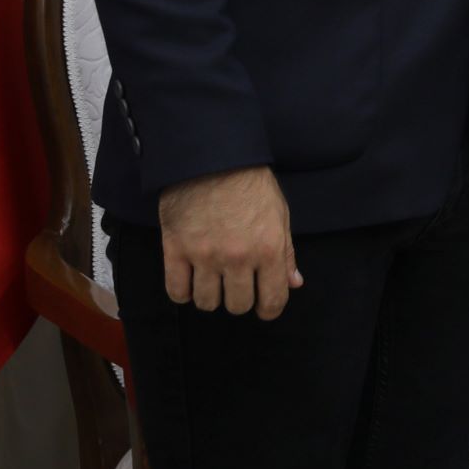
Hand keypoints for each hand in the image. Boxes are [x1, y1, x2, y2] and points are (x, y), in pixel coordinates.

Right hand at [159, 166, 301, 317]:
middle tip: (236, 285)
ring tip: (212, 280)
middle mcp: (238, 258)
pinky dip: (183, 292)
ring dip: (211, 296)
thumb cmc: (251, 184)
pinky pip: (176, 291)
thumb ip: (286, 253)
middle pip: (237, 305)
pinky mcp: (175, 251)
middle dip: (239, 300)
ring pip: (206, 302)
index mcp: (269, 249)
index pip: (273, 300)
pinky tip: (189, 280)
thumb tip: (293, 283)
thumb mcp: (280, 215)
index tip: (264, 307)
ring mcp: (205, 256)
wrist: (211, 159)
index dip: (269, 309)